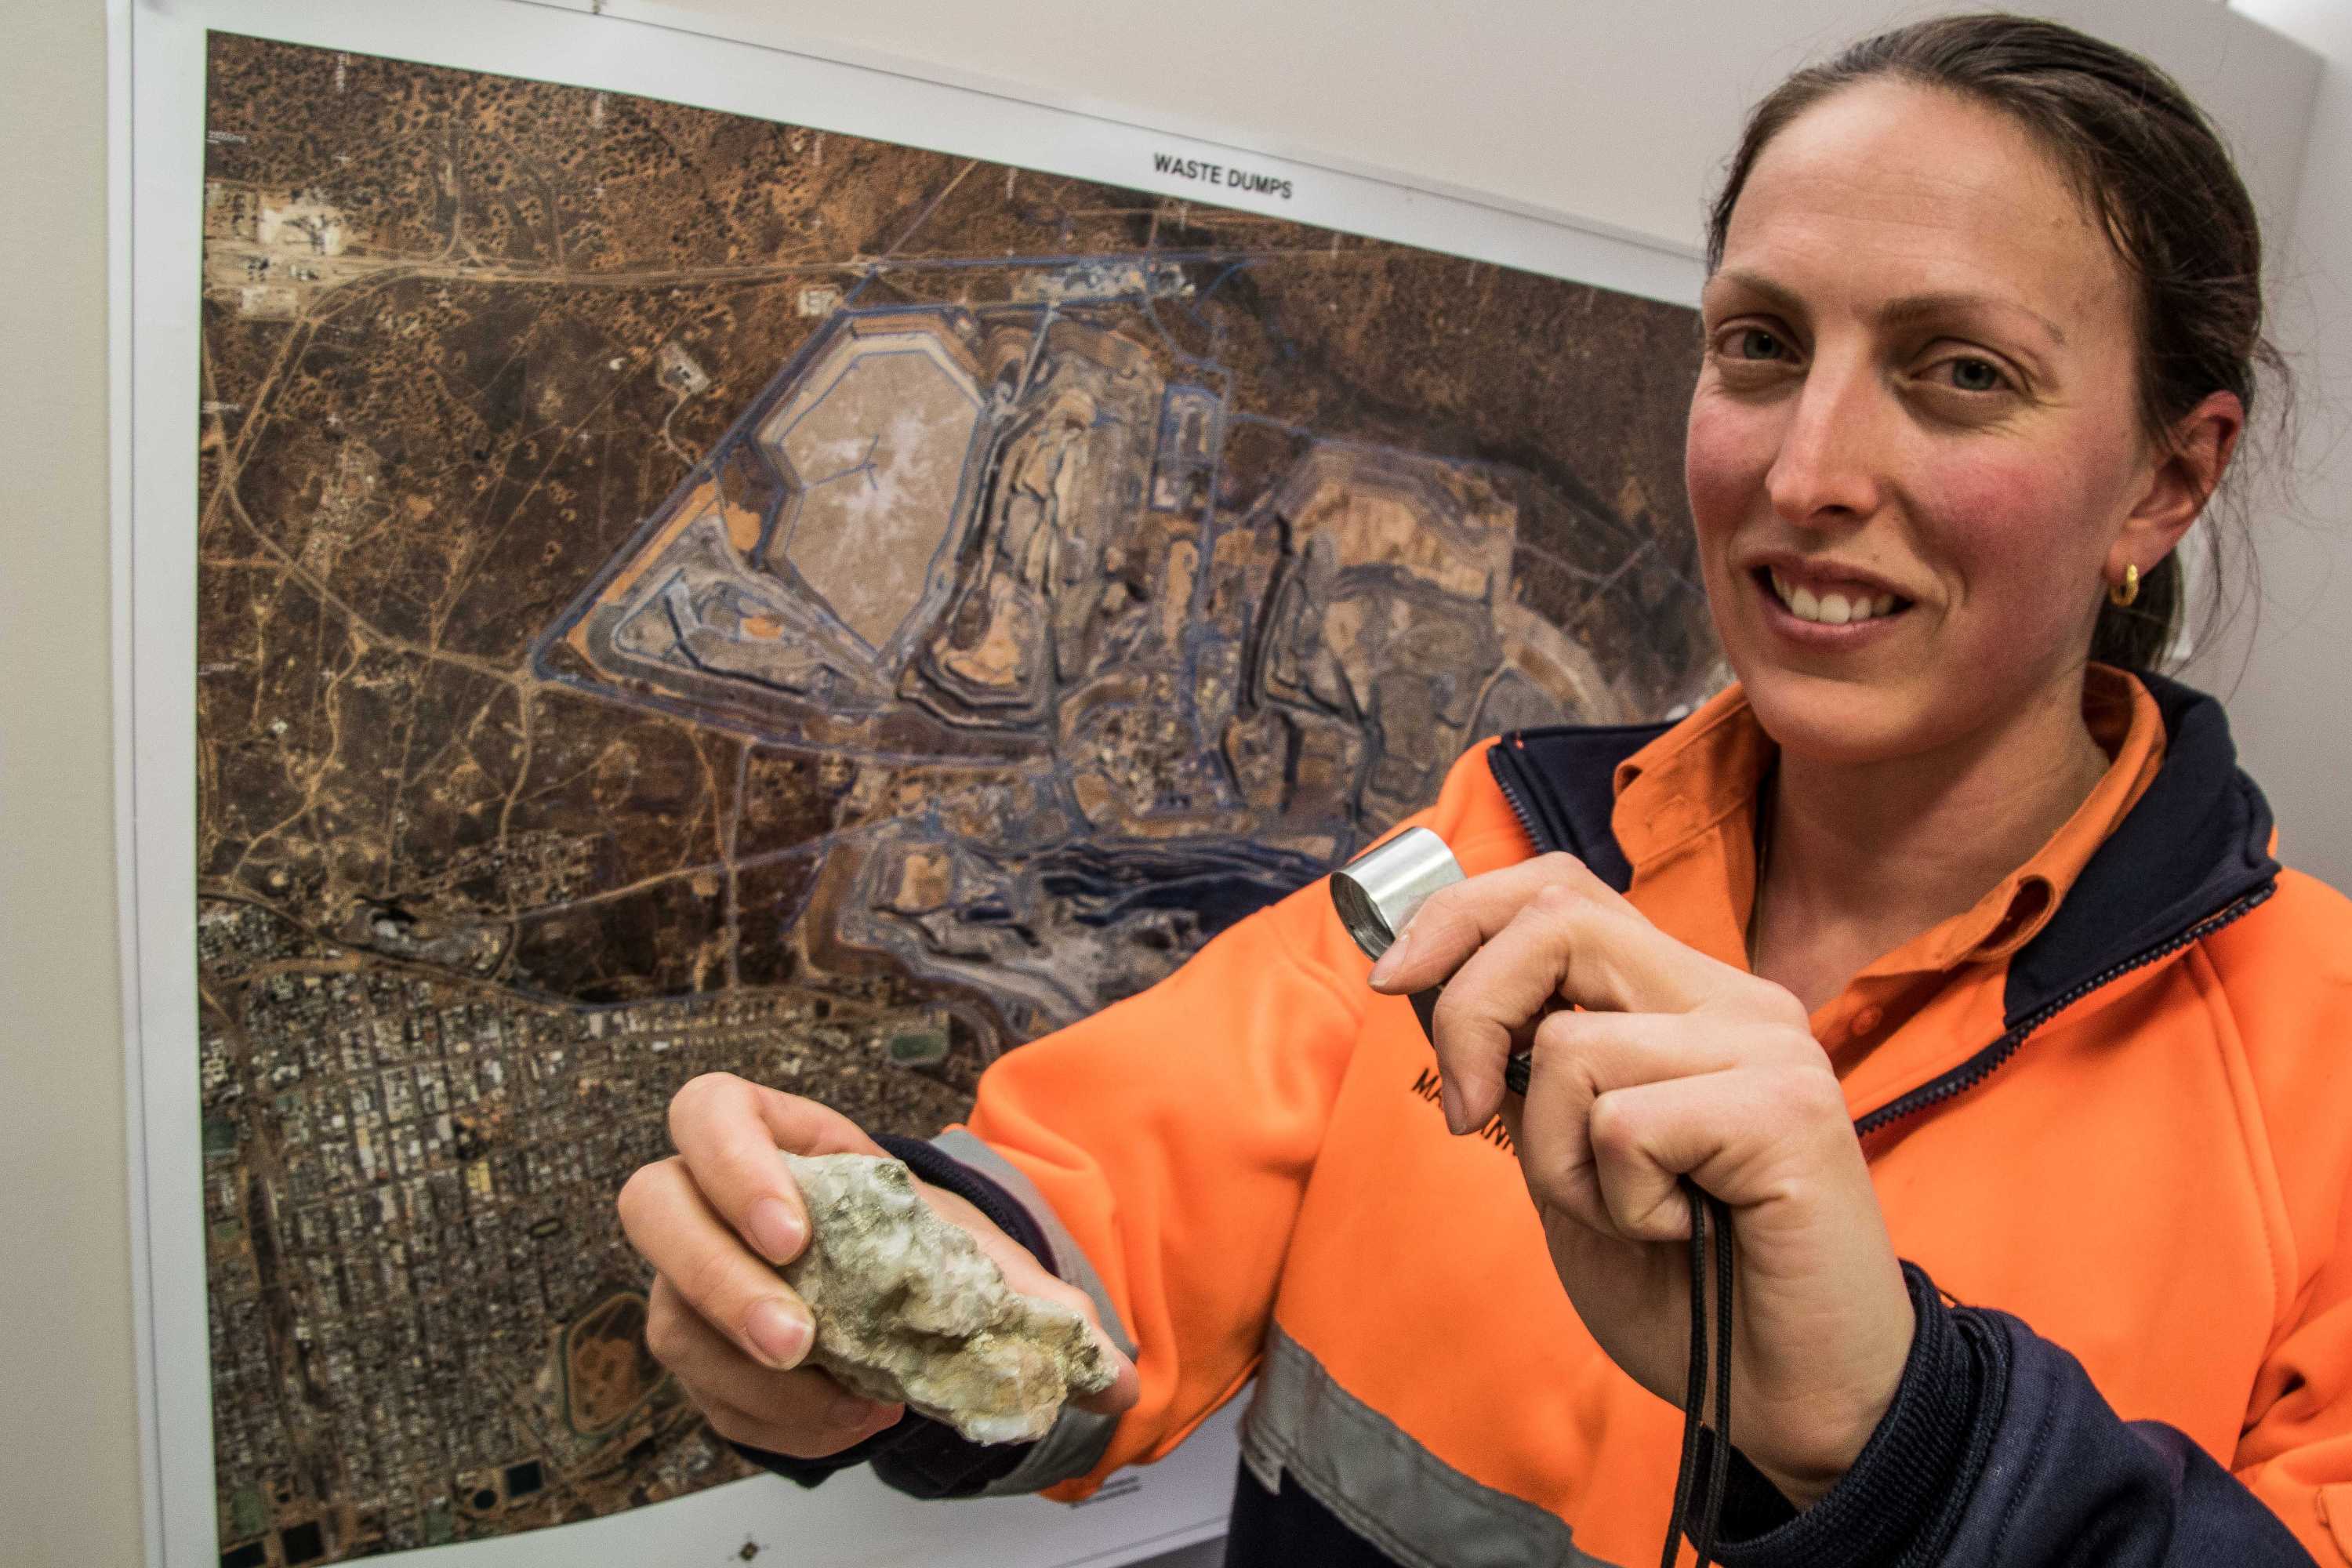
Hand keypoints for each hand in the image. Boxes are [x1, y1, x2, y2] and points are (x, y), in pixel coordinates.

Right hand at [617, 1072, 1139, 1458]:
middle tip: (800, 1340)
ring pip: (672, 1317)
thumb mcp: (974, 1247)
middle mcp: (711, 1195)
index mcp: (778, 1132)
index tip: (793, 1231)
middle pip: (653, 1207)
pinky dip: (778, 1418)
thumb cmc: (920, 1242)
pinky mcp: (697, 1346)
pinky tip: (847, 1419)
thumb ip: (1035, 1296)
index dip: (732, 1163)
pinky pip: (705, 1390)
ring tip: (856, 1399)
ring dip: (756, 1375)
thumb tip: (1113, 1376)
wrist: (906, 1292)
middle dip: (721, 1280)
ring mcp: (690, 1272)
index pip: (709, 1109)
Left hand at [1368, 853, 1913, 1505]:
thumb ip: (1527, 1072)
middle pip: (1559, 921)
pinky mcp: (1787, 1111)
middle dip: (1471, 1014)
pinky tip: (1680, 1235)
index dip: (1462, 913)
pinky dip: (1618, 1201)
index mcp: (1688, 999)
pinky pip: (1624, 1124)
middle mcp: (1738, 1001)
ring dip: (1558, 1157)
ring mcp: (1771, 1049)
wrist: (1794, 1399)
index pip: (1564, 888)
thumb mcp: (1572, 1161)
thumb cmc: (1684, 1287)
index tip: (1393, 978)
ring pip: (1574, 1044)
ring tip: (1632, 1216)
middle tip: (1470, 1119)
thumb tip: (1429, 981)